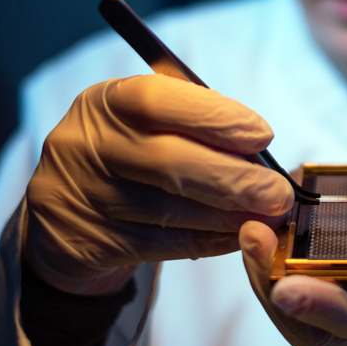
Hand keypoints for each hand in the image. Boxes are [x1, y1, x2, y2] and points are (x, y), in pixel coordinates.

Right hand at [23, 74, 293, 294]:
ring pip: (171, 211)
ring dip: (230, 215)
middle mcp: (88, 145)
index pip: (159, 101)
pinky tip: (239, 235)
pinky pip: (165, 244)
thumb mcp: (147, 120)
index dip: (217, 118)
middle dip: (236, 179)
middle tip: (278, 193)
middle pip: (169, 162)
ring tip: (268, 215)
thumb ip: (195, 122)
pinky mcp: (93, 242)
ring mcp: (86, 197)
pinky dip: (211, 240)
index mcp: (107, 102)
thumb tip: (258, 146)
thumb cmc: (131, 150)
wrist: (67, 207)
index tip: (262, 135)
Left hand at [240, 202, 346, 345]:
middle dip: (274, 282)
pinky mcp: (327, 275)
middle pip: (309, 318)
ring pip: (287, 301)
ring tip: (248, 224)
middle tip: (254, 234)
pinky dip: (265, 256)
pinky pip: (284, 278)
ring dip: (260, 269)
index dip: (326, 309)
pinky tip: (257, 218)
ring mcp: (344, 298)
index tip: (287, 283)